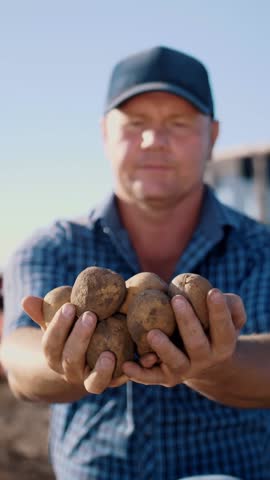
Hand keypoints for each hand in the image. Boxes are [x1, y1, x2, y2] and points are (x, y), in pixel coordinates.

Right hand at [22, 296, 127, 392]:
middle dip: (79, 337)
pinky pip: (112, 383)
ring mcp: (88, 380)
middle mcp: (69, 371)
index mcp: (54, 355)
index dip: (58, 326)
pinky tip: (125, 360)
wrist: (87, 355)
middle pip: (70, 359)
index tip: (69, 306)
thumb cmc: (71, 331)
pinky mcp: (109, 382)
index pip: (50, 343)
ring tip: (108, 353)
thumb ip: (44, 312)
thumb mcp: (58, 322)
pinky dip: (118, 374)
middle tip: (90, 315)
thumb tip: (26, 300)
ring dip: (100, 368)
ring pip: (91, 380)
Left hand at [122, 289, 245, 386]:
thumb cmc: (213, 328)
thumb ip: (231, 305)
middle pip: (197, 345)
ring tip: (152, 333)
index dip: (220, 312)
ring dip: (164, 348)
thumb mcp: (229, 317)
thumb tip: (220, 295)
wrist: (204, 362)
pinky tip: (126, 364)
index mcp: (223, 346)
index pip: (224, 329)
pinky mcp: (165, 377)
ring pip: (176, 362)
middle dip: (188, 322)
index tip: (213, 292)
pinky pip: (151, 377)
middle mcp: (205, 360)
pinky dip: (139, 373)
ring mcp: (185, 370)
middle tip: (177, 299)